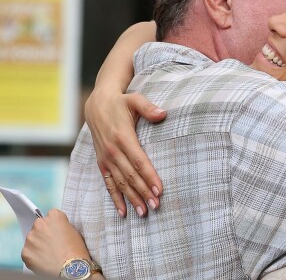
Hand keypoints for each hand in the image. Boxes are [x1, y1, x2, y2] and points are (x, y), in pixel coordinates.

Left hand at [22, 209, 90, 275]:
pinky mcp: (25, 252)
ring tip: (48, 253)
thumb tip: (56, 229)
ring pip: (32, 238)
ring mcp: (31, 238)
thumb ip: (61, 225)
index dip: (54, 224)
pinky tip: (42, 259)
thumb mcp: (73, 230)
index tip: (56, 230)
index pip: (51, 215)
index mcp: (54, 216)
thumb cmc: (75, 250)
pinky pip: (27, 251)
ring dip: (37, 244)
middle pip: (39, 225)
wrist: (70, 268)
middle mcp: (40, 224)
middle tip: (51, 242)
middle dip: (43, 232)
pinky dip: (33, 255)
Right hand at [85, 90, 165, 216]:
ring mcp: (106, 158)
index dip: (149, 176)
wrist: (96, 105)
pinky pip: (108, 183)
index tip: (160, 189)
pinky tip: (123, 212)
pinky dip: (116, 198)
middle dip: (143, 191)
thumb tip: (163, 114)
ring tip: (144, 212)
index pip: (139, 161)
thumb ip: (148, 107)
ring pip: (120, 182)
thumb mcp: (135, 99)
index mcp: (122, 136)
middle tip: (156, 205)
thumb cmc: (120, 102)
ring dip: (132, 198)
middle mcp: (112, 151)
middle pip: (130, 175)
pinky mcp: (101, 163)